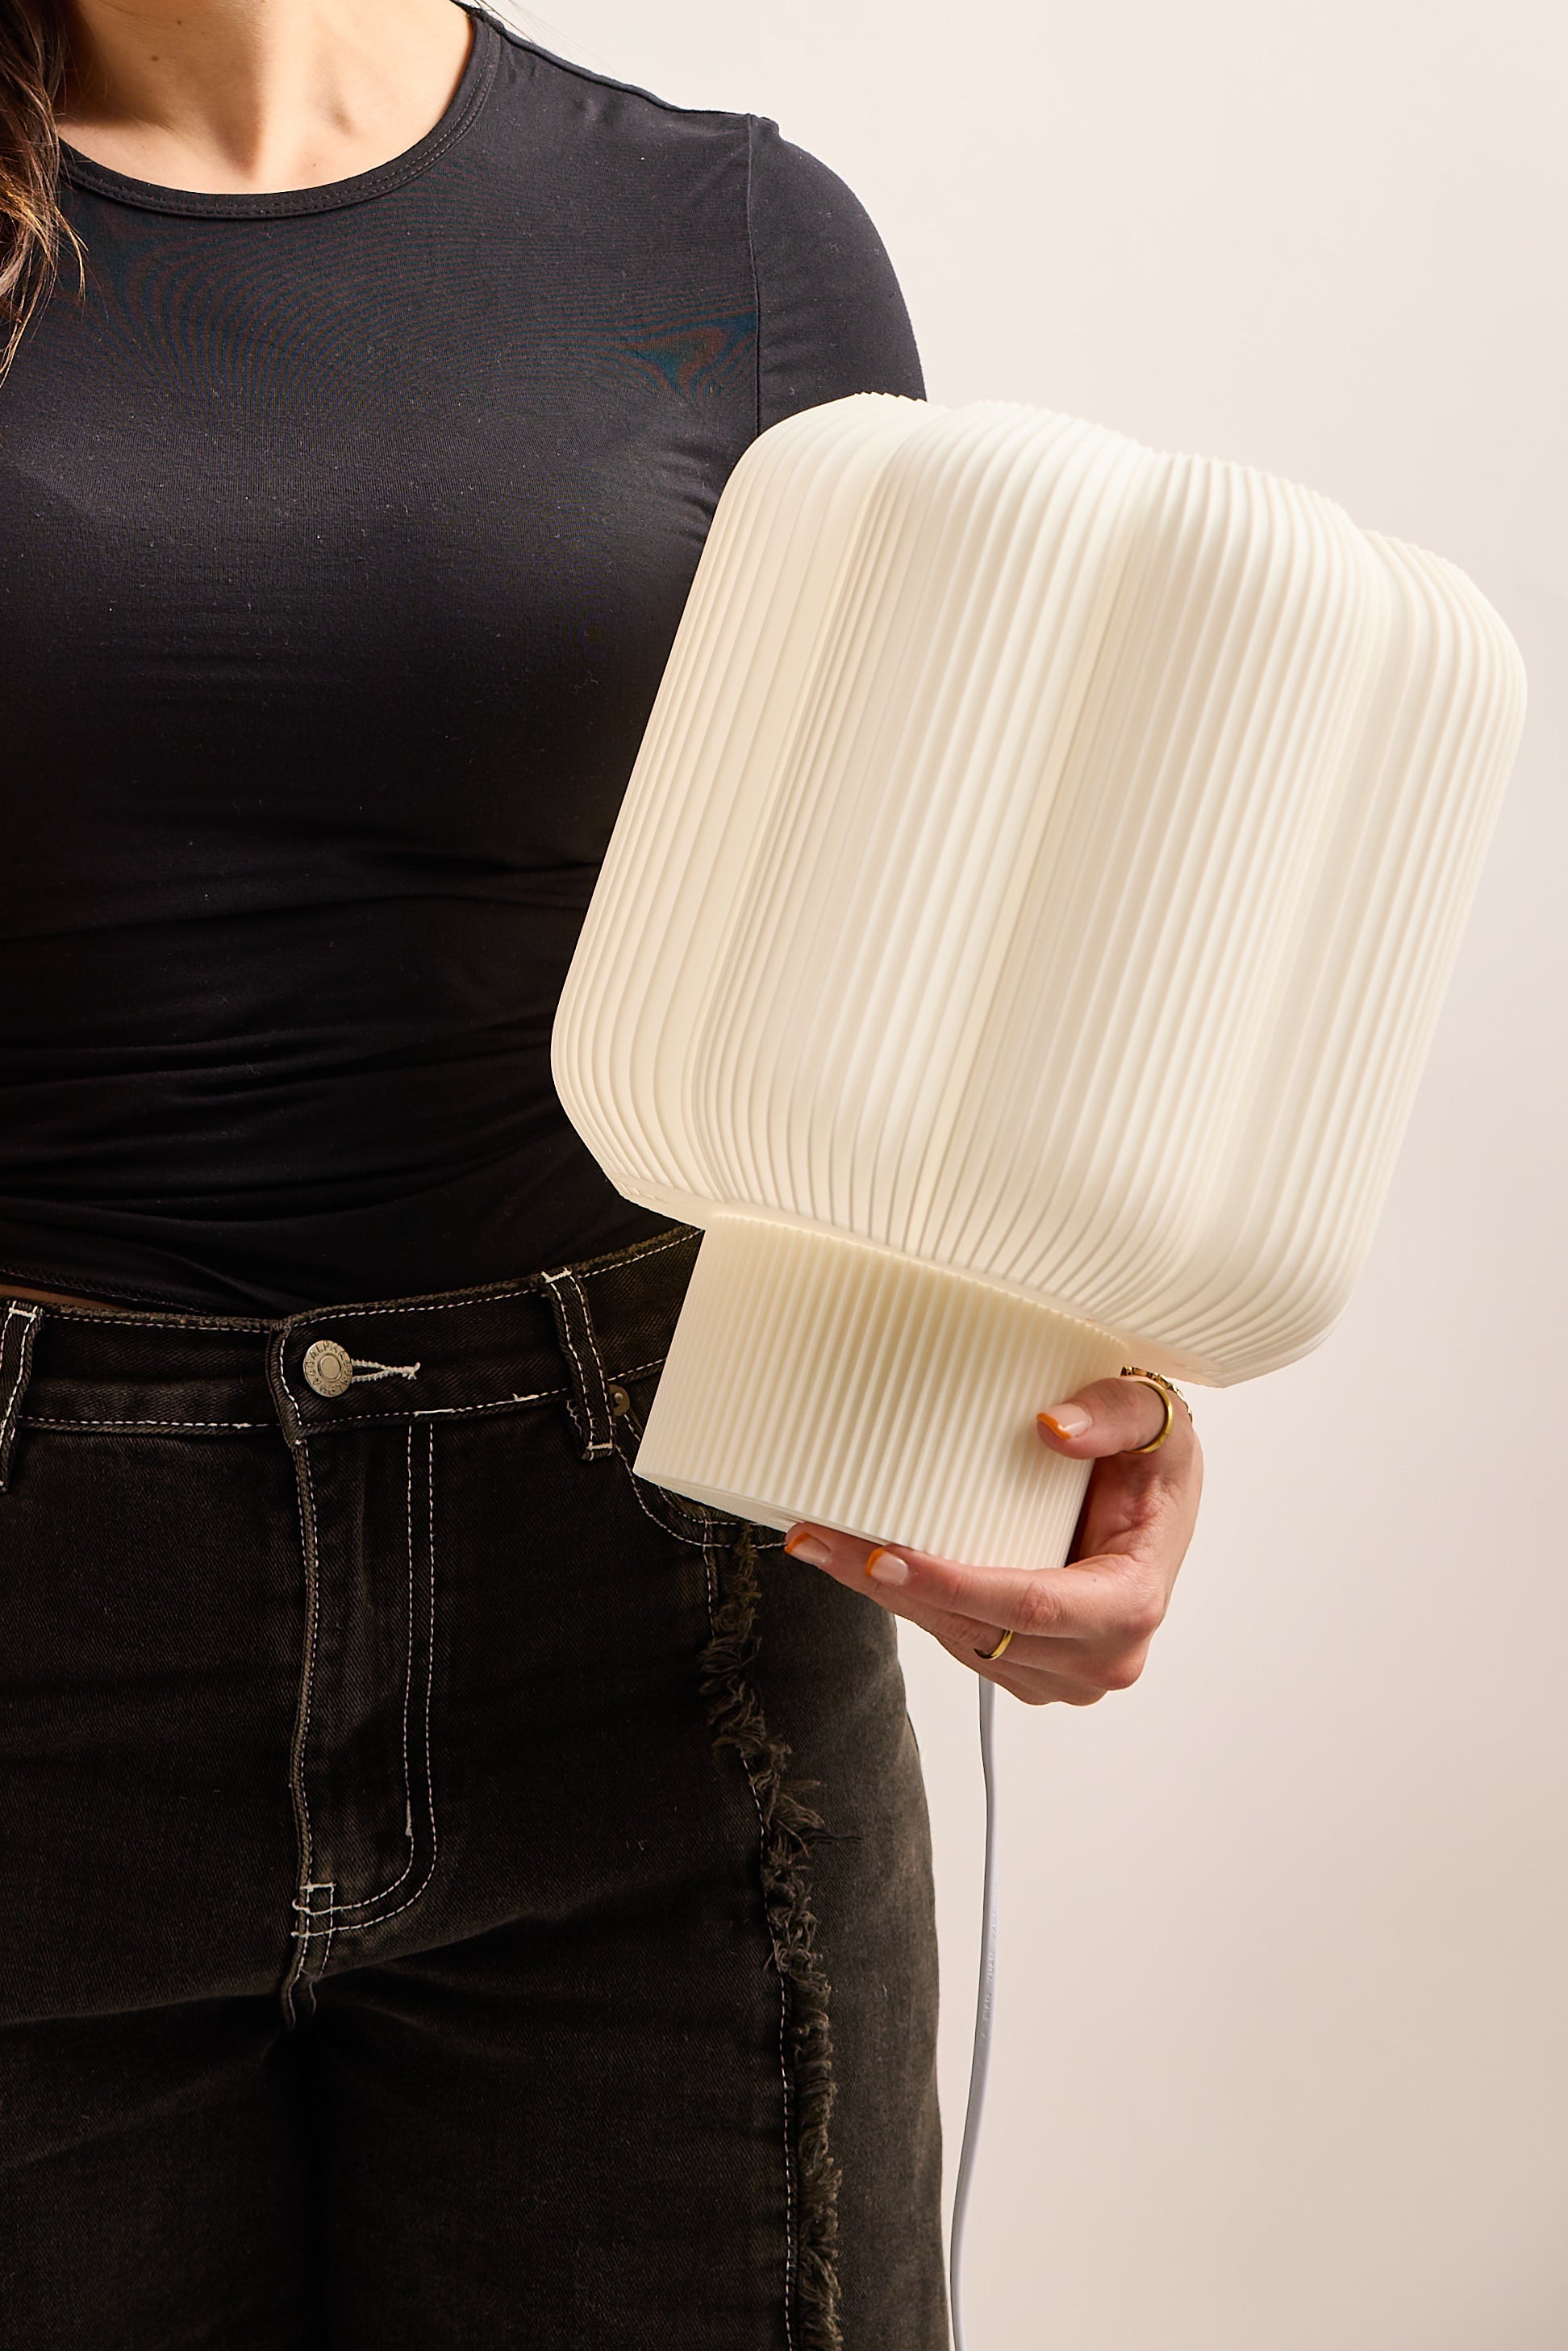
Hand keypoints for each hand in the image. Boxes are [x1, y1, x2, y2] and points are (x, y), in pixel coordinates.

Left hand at [782, 1376, 1201, 1704]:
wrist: (1155, 1501)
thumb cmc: (1153, 1465)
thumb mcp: (1157, 1418)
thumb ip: (1117, 1411)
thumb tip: (1052, 1427)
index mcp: (1130, 1605)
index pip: (1032, 1606)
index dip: (955, 1585)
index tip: (886, 1556)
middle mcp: (1098, 1658)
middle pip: (977, 1629)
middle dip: (890, 1587)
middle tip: (817, 1539)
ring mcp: (1060, 1673)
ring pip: (956, 1639)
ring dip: (885, 1596)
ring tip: (819, 1542)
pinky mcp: (1028, 1671)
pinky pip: (957, 1639)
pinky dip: (910, 1601)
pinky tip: (862, 1561)